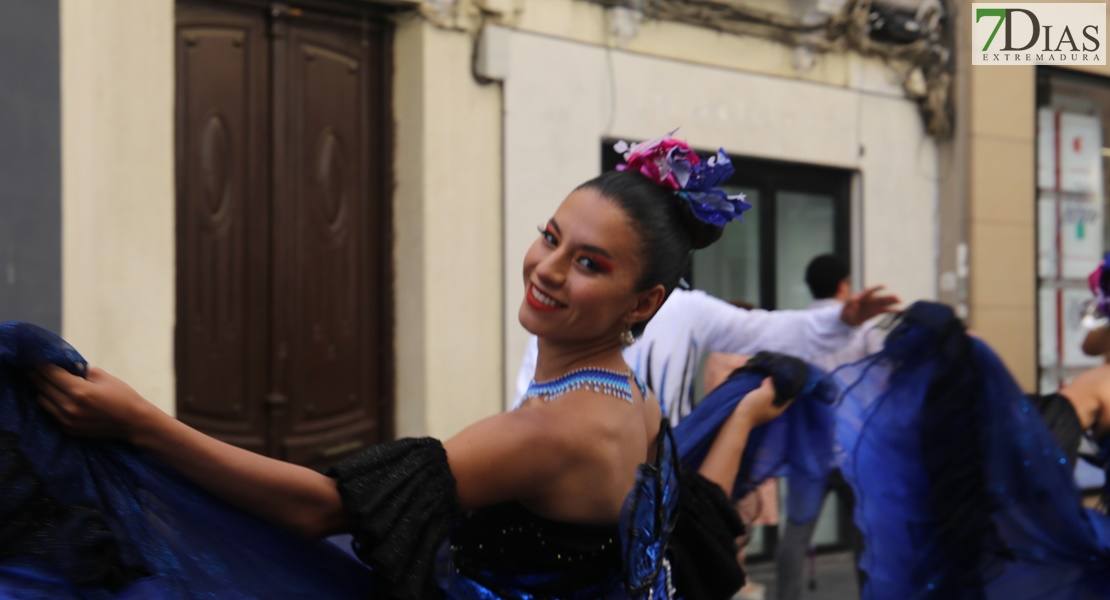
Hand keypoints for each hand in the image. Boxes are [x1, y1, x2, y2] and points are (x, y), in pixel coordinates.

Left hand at [30, 366, 163, 440]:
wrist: (133, 422)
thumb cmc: (122, 395)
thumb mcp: (104, 376)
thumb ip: (81, 370)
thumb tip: (64, 364)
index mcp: (79, 391)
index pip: (50, 373)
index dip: (39, 363)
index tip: (31, 355)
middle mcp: (69, 407)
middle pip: (42, 386)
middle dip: (35, 374)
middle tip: (30, 364)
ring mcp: (66, 420)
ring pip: (41, 399)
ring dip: (41, 388)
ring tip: (42, 379)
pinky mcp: (67, 429)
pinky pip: (50, 411)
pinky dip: (49, 401)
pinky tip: (52, 394)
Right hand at [733, 377, 791, 427]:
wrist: (735, 419)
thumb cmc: (753, 408)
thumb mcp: (766, 394)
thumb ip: (771, 385)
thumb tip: (770, 378)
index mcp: (778, 410)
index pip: (789, 397)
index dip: (790, 387)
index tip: (789, 377)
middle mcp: (771, 411)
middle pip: (778, 396)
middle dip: (777, 386)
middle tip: (777, 374)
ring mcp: (761, 410)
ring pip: (767, 396)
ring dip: (766, 387)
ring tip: (766, 375)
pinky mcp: (752, 408)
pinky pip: (758, 396)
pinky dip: (758, 390)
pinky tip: (756, 382)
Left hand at [840, 285, 900, 326]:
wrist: (848, 318)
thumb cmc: (847, 310)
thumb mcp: (846, 306)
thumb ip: (850, 303)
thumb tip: (854, 302)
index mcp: (862, 296)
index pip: (869, 291)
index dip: (876, 288)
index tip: (883, 286)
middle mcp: (870, 299)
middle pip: (879, 298)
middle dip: (888, 297)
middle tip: (896, 297)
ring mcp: (874, 305)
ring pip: (884, 303)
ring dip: (892, 302)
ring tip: (900, 300)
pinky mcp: (877, 311)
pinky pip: (885, 310)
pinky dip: (892, 310)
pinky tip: (900, 310)